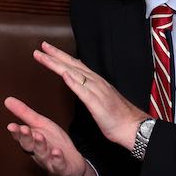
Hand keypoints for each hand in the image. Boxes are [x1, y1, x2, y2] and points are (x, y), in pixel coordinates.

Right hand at [3, 96, 97, 175]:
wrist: (72, 163)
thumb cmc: (54, 142)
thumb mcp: (40, 124)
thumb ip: (24, 113)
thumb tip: (7, 100)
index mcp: (31, 141)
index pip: (20, 136)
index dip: (16, 132)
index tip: (11, 126)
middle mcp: (37, 152)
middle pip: (28, 146)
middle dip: (26, 138)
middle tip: (24, 129)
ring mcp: (49, 161)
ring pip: (42, 155)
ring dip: (40, 146)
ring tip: (40, 136)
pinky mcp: (62, 168)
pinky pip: (59, 165)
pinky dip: (57, 160)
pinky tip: (57, 152)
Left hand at [33, 41, 147, 148]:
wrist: (134, 128)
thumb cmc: (117, 116)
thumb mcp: (99, 99)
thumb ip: (88, 89)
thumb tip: (75, 81)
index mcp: (96, 82)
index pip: (75, 65)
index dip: (61, 56)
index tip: (47, 49)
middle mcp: (96, 83)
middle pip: (72, 66)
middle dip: (55, 56)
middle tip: (41, 46)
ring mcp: (97, 92)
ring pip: (75, 75)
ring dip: (59, 65)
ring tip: (45, 57)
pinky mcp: (98, 105)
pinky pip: (84, 93)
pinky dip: (74, 83)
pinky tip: (64, 75)